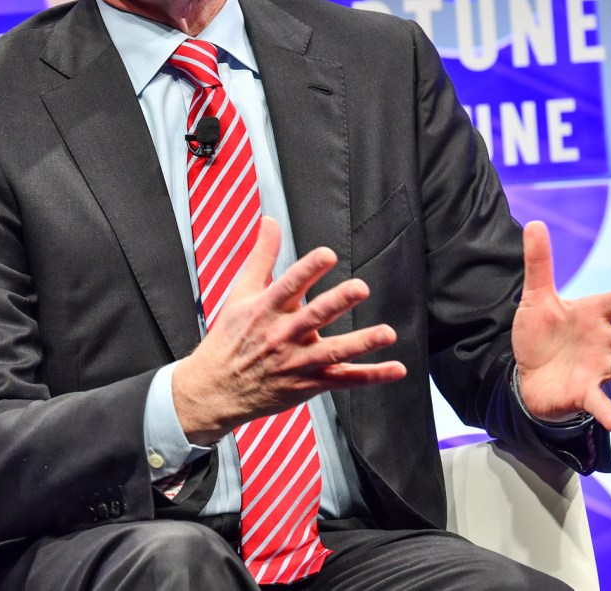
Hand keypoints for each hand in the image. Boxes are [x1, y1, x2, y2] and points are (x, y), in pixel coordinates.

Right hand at [172, 217, 405, 444]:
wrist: (215, 389)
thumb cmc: (228, 339)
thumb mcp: (240, 293)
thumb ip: (262, 256)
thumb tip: (269, 222)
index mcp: (265, 310)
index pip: (288, 285)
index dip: (308, 269)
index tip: (326, 255)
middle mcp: (282, 336)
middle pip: (313, 317)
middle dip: (338, 302)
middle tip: (359, 288)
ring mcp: (296, 362)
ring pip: (333, 352)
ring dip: (362, 343)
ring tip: (386, 333)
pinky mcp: (308, 384)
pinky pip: (344, 381)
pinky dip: (371, 376)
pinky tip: (395, 368)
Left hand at [512, 220, 610, 430]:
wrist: (527, 374)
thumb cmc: (539, 334)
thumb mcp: (536, 297)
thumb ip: (539, 262)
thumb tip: (536, 222)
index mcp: (593, 314)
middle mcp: (602, 341)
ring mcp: (598, 368)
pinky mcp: (585, 393)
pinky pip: (600, 403)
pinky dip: (608, 413)